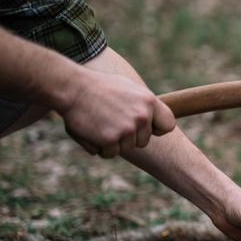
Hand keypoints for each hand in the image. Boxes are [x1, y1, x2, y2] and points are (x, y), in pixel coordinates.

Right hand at [57, 68, 175, 157]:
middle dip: (128, 137)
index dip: (157, 129)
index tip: (148, 128)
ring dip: (112, 142)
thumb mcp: (128, 88)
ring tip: (99, 123)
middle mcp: (142, 116)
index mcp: (149, 101)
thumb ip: (143, 105)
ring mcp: (127, 129)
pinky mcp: (110, 139)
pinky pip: (109, 153)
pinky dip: (99, 147)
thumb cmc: (98, 87)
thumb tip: (153, 119)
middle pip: (143, 142)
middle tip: (110, 121)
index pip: (168, 125)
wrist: (72, 87)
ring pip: (125, 149)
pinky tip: (91, 131)